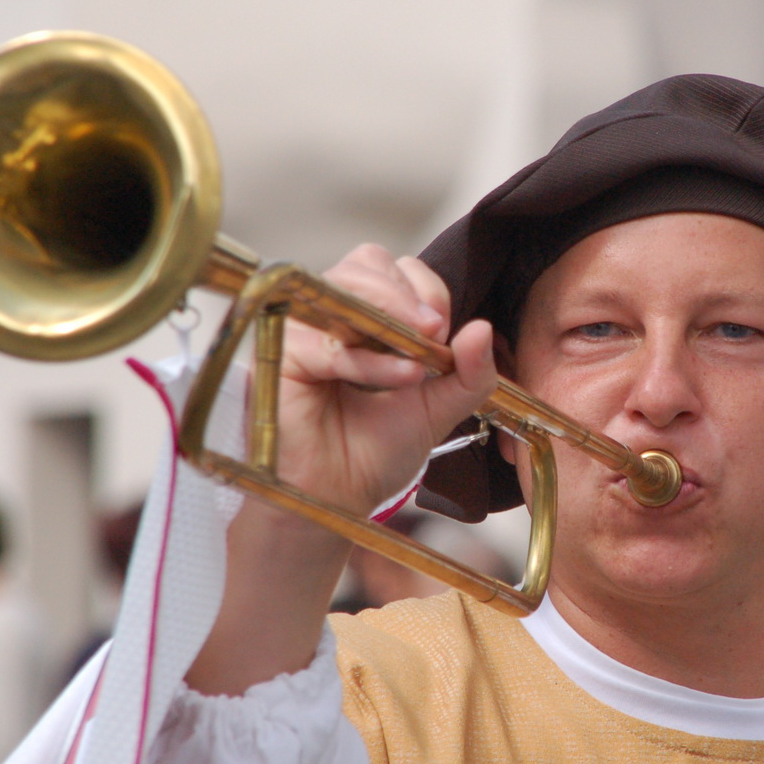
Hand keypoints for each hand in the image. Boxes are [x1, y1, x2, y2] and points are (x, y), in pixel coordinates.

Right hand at [189, 244, 497, 695]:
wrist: (336, 499)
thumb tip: (483, 328)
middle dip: (410, 295)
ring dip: (392, 318)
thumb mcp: (437, 409)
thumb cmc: (375, 452)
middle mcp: (332, 313)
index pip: (399, 272)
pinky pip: (327, 343)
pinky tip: (403, 378)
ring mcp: (302, 328)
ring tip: (422, 360)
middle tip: (437, 333)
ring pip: (344, 289)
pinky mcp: (280, 355)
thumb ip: (469, 373)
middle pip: (368, 264)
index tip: (448, 333)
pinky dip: (370, 359)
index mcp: (368, 316)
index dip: (428, 293)